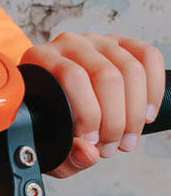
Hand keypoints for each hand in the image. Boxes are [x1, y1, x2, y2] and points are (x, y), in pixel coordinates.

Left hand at [19, 33, 164, 178]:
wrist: (52, 105)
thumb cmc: (48, 122)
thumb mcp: (49, 145)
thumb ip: (66, 153)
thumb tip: (89, 152)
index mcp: (41, 59)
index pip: (73, 77)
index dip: (88, 113)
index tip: (91, 142)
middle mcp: (69, 43)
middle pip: (107, 75)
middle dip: (115, 120)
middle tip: (111, 147)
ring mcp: (97, 42)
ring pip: (131, 69)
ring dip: (134, 112)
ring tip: (126, 139)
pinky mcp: (121, 44)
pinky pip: (148, 57)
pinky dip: (153, 90)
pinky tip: (145, 115)